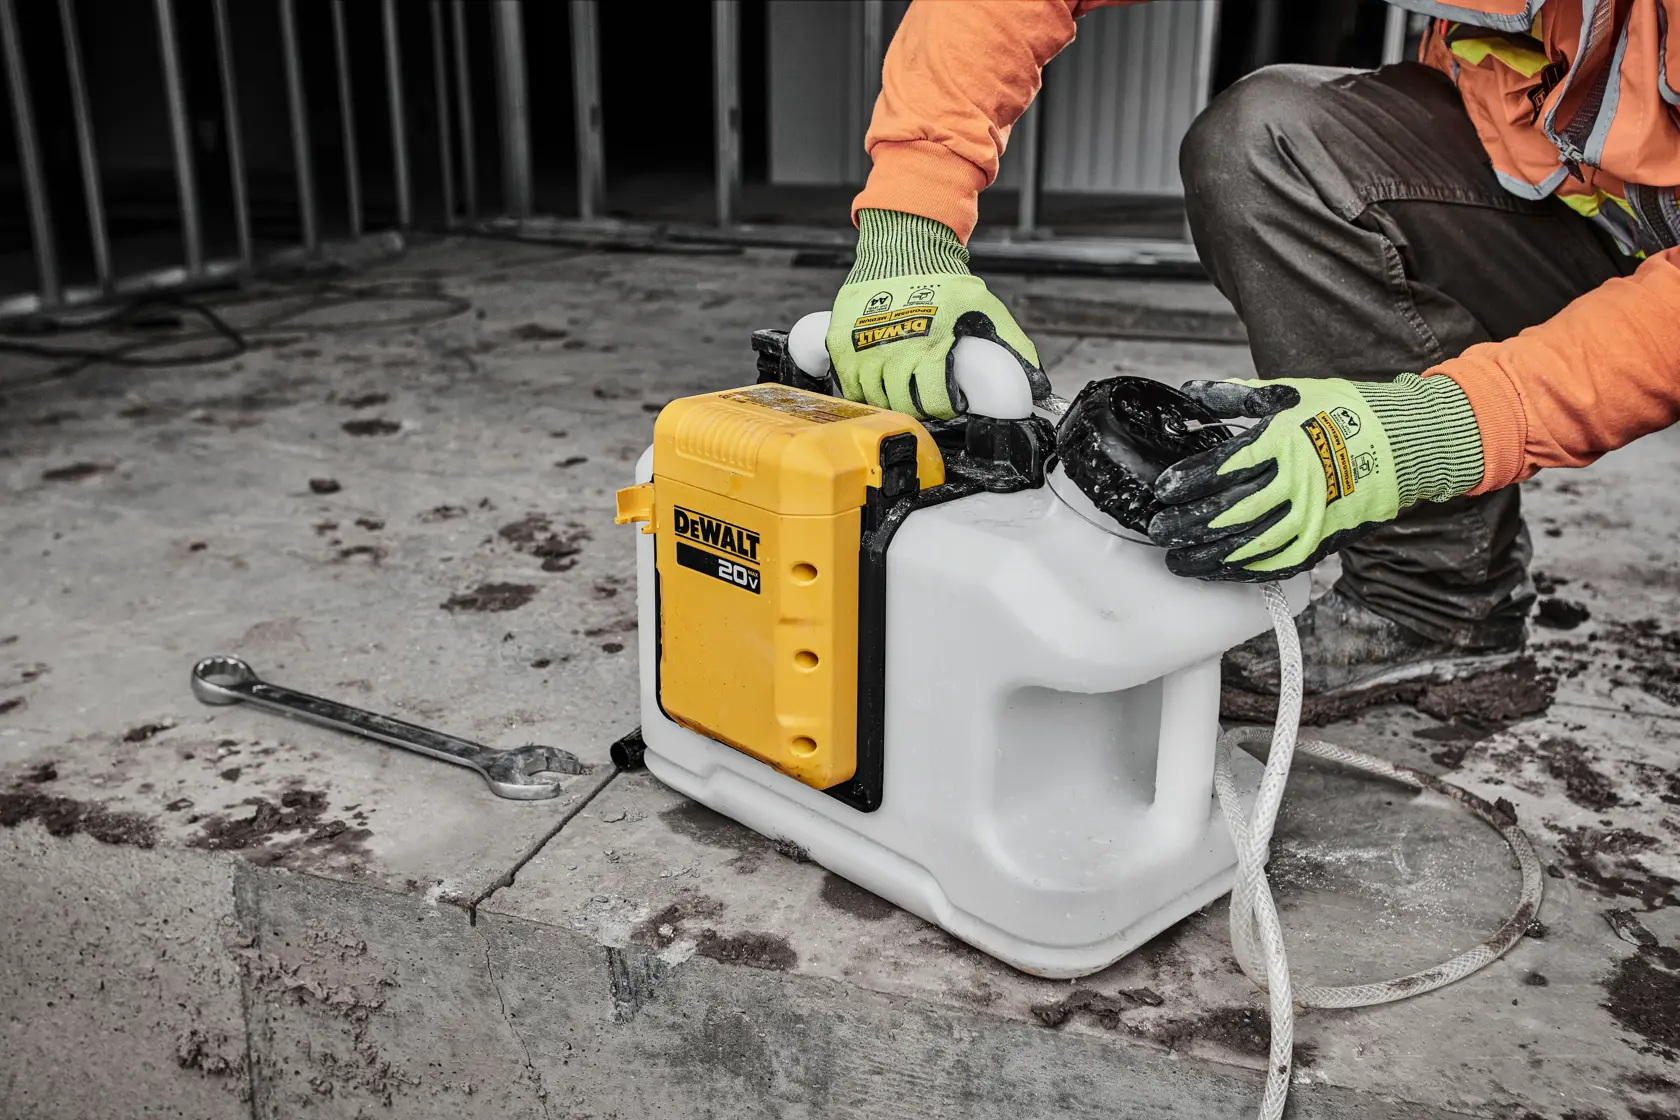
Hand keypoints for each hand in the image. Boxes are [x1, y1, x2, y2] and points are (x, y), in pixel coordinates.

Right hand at [826, 209, 1044, 418]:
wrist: (903, 246)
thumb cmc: (943, 278)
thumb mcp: (984, 308)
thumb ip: (1011, 345)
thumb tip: (1036, 381)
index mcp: (931, 346)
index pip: (934, 401)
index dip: (944, 408)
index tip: (949, 403)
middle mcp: (894, 350)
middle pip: (902, 404)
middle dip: (917, 406)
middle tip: (925, 396)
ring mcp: (864, 347)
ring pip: (873, 398)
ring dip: (888, 398)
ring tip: (902, 387)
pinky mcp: (841, 342)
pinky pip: (847, 384)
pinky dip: (860, 388)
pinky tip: (875, 380)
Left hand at [1147, 374, 1484, 580]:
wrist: (1403, 443)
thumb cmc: (1342, 413)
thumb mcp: (1289, 393)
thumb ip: (1236, 397)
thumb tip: (1192, 394)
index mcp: (1284, 442)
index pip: (1225, 467)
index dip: (1190, 481)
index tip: (1164, 492)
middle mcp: (1296, 481)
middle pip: (1231, 510)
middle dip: (1189, 524)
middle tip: (1159, 531)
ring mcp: (1312, 514)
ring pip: (1251, 543)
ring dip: (1210, 554)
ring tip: (1178, 560)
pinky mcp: (1324, 538)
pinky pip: (1279, 561)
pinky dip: (1246, 570)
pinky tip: (1220, 570)